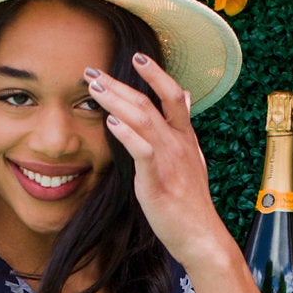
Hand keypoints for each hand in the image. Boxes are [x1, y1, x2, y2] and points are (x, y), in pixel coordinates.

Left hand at [84, 53, 231, 269]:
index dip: (156, 74)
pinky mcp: (158, 179)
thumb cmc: (190, 202)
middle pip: (148, 102)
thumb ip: (183, 128)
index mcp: (185, 137)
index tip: (137, 57)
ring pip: (142, 118)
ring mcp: (169, 159)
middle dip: (118, 83)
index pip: (173, 95)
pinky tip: (111, 122)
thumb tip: (186, 97)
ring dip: (115, 100)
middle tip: (92, 71)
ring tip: (94, 88)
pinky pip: (143, 150)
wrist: (201, 234)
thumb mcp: (193, 159)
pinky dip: (127, 134)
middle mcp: (178, 143)